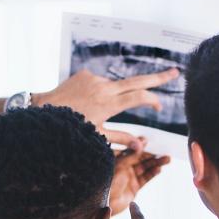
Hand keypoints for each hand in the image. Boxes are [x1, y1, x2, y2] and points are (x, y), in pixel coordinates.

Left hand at [33, 68, 178, 146]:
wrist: (43, 109)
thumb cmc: (70, 127)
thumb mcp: (97, 136)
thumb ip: (121, 138)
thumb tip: (142, 146)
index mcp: (108, 104)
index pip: (139, 97)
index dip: (152, 100)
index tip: (158, 106)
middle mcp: (104, 88)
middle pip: (138, 80)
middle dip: (158, 77)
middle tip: (176, 72)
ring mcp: (95, 79)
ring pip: (116, 86)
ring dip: (115, 96)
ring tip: (94, 110)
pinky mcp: (86, 73)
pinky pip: (101, 82)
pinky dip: (101, 91)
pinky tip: (86, 102)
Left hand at [110, 138, 170, 214]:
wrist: (104, 204)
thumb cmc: (107, 183)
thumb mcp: (119, 165)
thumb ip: (131, 154)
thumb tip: (142, 142)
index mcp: (116, 160)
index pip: (131, 150)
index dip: (140, 145)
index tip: (149, 141)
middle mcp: (123, 167)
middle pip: (140, 158)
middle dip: (152, 155)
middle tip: (163, 150)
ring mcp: (129, 177)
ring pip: (145, 168)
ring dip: (156, 163)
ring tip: (167, 159)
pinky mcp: (134, 187)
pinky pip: (145, 178)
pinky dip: (153, 173)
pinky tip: (159, 169)